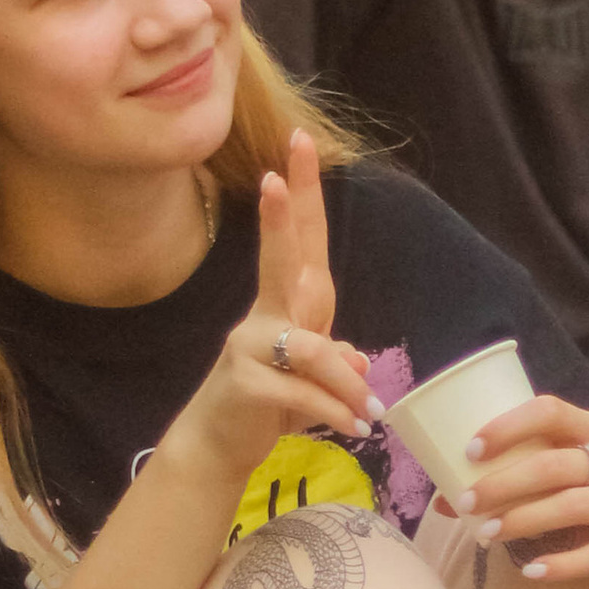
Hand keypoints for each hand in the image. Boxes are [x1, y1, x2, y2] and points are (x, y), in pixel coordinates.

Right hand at [164, 128, 379, 489]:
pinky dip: (335, 411)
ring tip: (369, 413)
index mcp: (287, 304)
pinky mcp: (246, 382)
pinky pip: (303, 391)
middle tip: (281, 170)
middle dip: (285, 213)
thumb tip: (359, 360)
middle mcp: (265, 314)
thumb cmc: (268, 404)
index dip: (302, 194)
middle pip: (282, 257)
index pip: (301, 240)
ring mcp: (250, 346)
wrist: (219, 446)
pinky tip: (353, 427)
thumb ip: (337, 362)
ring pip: (311, 348)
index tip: (300, 142)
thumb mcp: (313, 378)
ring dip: (346, 384)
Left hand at [448, 396, 588, 588]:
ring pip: (572, 507)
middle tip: (466, 502)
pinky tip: (531, 571)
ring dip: (524, 521)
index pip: (552, 412)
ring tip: (485, 535)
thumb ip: (534, 470)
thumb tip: (447, 498)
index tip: (471, 447)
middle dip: (504, 483)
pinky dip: (563, 564)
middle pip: (553, 465)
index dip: (509, 425)